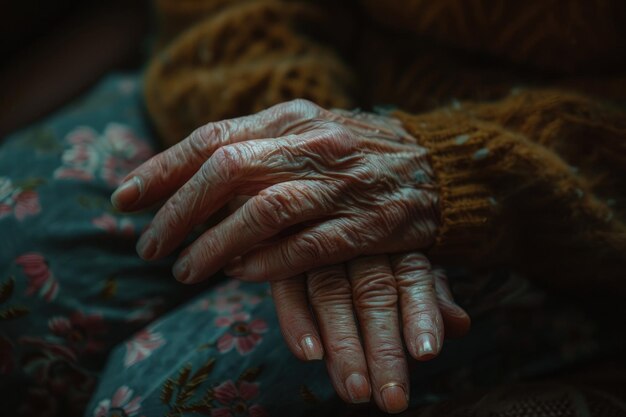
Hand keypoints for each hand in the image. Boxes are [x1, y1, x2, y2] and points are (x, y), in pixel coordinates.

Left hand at [111, 99, 439, 282]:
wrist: (441, 166)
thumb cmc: (359, 153)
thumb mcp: (306, 132)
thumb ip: (256, 148)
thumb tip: (191, 176)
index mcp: (292, 117)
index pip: (212, 137)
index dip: (162, 169)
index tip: (124, 199)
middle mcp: (313, 144)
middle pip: (228, 171)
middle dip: (178, 212)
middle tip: (150, 248)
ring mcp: (343, 183)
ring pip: (264, 211)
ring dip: (216, 244)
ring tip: (186, 271)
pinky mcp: (370, 223)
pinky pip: (310, 245)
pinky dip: (268, 262)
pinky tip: (240, 274)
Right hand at [271, 252, 469, 413]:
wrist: (314, 205)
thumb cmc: (373, 244)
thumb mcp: (408, 260)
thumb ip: (431, 293)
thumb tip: (461, 324)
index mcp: (394, 242)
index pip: (413, 279)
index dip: (420, 315)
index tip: (426, 354)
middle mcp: (359, 244)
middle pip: (372, 295)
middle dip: (383, 348)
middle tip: (392, 398)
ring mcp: (318, 250)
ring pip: (331, 296)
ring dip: (343, 345)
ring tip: (356, 390)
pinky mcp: (282, 260)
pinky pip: (288, 290)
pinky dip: (297, 322)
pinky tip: (310, 356)